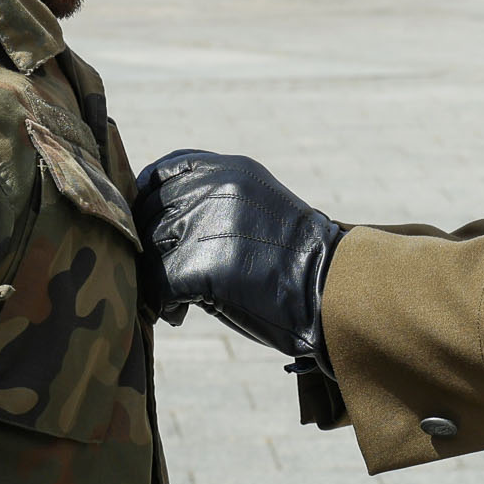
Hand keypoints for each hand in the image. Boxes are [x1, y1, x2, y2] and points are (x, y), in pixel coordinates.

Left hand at [134, 150, 341, 371]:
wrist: (334, 288)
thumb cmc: (299, 260)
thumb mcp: (257, 208)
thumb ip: (214, 205)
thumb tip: (161, 228)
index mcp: (229, 169)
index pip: (163, 172)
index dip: (149, 202)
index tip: (151, 229)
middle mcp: (212, 188)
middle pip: (151, 215)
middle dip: (152, 249)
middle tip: (166, 279)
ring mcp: (205, 224)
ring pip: (151, 251)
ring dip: (156, 279)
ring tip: (176, 301)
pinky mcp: (200, 264)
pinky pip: (159, 285)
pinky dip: (163, 304)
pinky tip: (179, 314)